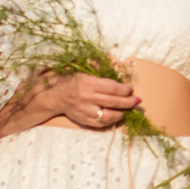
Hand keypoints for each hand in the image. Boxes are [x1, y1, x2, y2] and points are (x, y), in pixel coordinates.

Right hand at [0, 72, 137, 136]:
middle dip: (128, 102)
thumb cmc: (70, 81)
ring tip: (128, 110)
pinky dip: (111, 120)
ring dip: (122, 113)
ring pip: (109, 115)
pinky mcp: (83, 120)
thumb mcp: (82, 71)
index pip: (112, 87)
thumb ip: (97, 70)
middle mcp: (87, 97)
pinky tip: (117, 116)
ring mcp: (85, 110)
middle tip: (136, 101)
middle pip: (114, 101)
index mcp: (87, 83)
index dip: (124, 90)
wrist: (53, 96)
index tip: (131, 89)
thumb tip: (114, 65)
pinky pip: (101, 123)